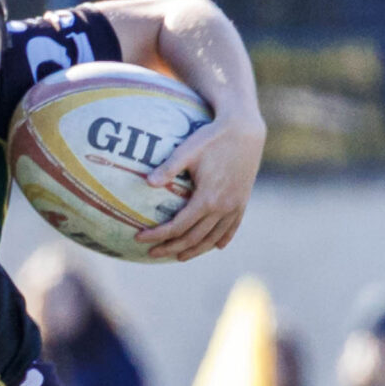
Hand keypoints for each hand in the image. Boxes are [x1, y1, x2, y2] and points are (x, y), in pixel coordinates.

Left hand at [137, 111, 264, 261]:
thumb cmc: (212, 137)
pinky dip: (222, 239)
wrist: (245, 129)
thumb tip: (147, 183)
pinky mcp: (243, 200)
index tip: (139, 238)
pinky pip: (233, 227)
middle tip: (151, 253)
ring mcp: (235, 205)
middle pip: (194, 238)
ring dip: (195, 250)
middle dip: (171, 248)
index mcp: (207, 199)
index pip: (177, 226)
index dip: (157, 235)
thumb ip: (168, 168)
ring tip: (179, 256)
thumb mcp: (187, 150)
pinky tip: (216, 246)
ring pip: (213, 238)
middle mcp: (223, 207)